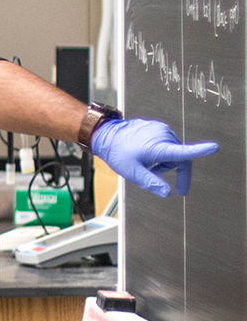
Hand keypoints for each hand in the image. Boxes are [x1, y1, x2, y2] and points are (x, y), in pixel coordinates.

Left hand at [91, 118, 218, 196]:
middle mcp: (164, 135)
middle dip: (174, 171)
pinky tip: (145, 155)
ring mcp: (161, 129)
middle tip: (167, 183)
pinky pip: (166, 143)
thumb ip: (151, 182)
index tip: (214, 148)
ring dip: (165, 162)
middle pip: (180, 157)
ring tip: (146, 165)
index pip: (183, 152)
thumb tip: (167, 193)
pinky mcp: (157, 127)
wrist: (105, 134)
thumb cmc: (118, 153)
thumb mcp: (133, 172)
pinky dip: (161, 153)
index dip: (200, 151)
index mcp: (160, 147)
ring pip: (173, 151)